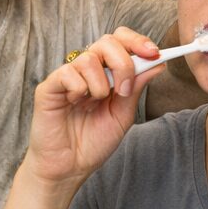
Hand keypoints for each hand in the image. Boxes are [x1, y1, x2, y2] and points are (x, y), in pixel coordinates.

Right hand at [25, 28, 163, 187]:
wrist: (70, 167)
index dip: (138, 42)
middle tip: (123, 90)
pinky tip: (76, 104)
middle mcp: (87, 70)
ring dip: (101, 84)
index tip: (154, 53)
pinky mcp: (49, 86)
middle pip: (107, 42)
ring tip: (95, 103)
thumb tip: (157, 63)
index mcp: (106, 73)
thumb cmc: (93, 142)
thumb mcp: (123, 114)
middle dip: (123, 63)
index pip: (121, 41)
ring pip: (89, 58)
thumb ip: (136, 88)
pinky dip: (79, 89)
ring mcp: (67, 76)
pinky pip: (68, 73)